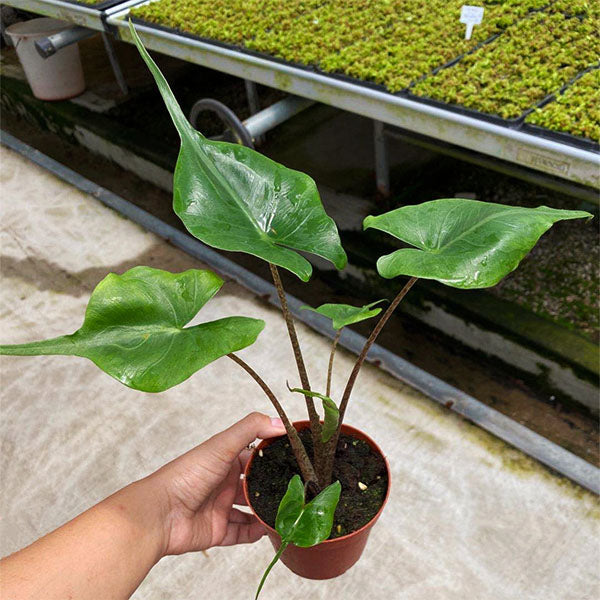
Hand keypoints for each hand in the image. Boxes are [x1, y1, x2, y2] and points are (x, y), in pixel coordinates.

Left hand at [146, 412, 286, 555]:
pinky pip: (241, 533)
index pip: (254, 456)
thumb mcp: (221, 445)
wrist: (159, 514)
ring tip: (288, 511)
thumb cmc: (186, 475)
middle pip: (254, 485)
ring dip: (266, 511)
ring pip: (250, 510)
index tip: (295, 459)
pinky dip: (255, 533)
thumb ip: (251, 428)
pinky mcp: (216, 531)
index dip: (273, 456)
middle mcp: (223, 483)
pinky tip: (269, 529)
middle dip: (273, 487)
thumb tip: (280, 422)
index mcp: (224, 460)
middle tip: (297, 489)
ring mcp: (220, 508)